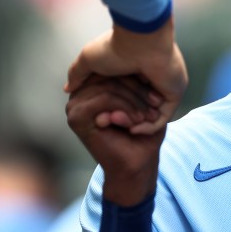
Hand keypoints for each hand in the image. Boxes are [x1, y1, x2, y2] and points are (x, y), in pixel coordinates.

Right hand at [65, 17, 187, 133]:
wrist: (142, 40)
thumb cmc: (116, 47)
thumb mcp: (89, 59)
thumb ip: (79, 74)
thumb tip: (68, 88)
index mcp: (132, 66)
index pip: (121, 94)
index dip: (111, 106)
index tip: (99, 116)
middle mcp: (149, 76)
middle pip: (135, 106)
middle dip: (124, 117)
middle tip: (111, 123)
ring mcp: (162, 86)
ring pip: (149, 114)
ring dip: (135, 123)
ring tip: (124, 128)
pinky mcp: (173, 93)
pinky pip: (163, 117)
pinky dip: (148, 127)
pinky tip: (135, 130)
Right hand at [66, 74, 165, 205]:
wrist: (137, 165)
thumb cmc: (144, 135)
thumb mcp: (145, 104)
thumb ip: (136, 84)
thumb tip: (130, 66)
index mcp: (94, 89)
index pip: (114, 68)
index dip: (136, 78)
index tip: (155, 96)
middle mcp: (80, 95)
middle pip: (110, 75)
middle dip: (136, 90)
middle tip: (152, 109)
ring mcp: (75, 106)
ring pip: (108, 86)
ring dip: (132, 102)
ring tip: (144, 118)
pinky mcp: (76, 118)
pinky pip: (103, 98)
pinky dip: (124, 108)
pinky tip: (134, 122)